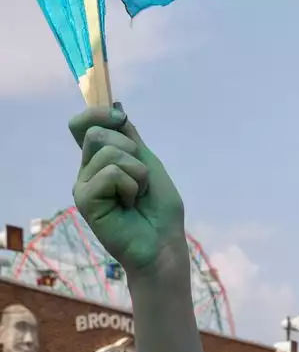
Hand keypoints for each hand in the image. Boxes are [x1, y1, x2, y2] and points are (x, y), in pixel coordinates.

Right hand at [69, 107, 187, 278]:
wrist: (163, 244)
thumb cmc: (159, 210)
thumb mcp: (149, 165)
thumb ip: (130, 139)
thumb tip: (115, 107)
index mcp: (101, 161)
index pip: (83, 125)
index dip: (97, 114)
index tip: (119, 119)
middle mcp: (87, 170)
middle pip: (97, 133)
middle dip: (131, 151)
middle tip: (140, 180)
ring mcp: (83, 184)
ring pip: (109, 153)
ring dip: (137, 173)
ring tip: (136, 196)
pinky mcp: (84, 199)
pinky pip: (111, 173)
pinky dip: (131, 186)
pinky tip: (129, 205)